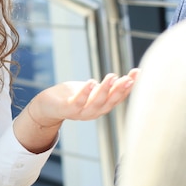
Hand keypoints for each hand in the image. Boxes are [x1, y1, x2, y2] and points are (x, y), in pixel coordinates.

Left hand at [14, 69, 138, 152]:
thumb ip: (107, 87)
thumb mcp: (92, 90)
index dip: (129, 87)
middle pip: (110, 102)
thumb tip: (129, 78)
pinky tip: (91, 81)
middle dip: (121, 90)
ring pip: (96, 103)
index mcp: (101, 107)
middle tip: (130, 78)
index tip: (138, 73)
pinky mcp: (67, 108)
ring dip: (105, 90)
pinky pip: (78, 102)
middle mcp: (94, 112)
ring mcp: (81, 112)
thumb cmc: (71, 96)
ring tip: (112, 76)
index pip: (118, 97)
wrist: (47, 105)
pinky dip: (85, 92)